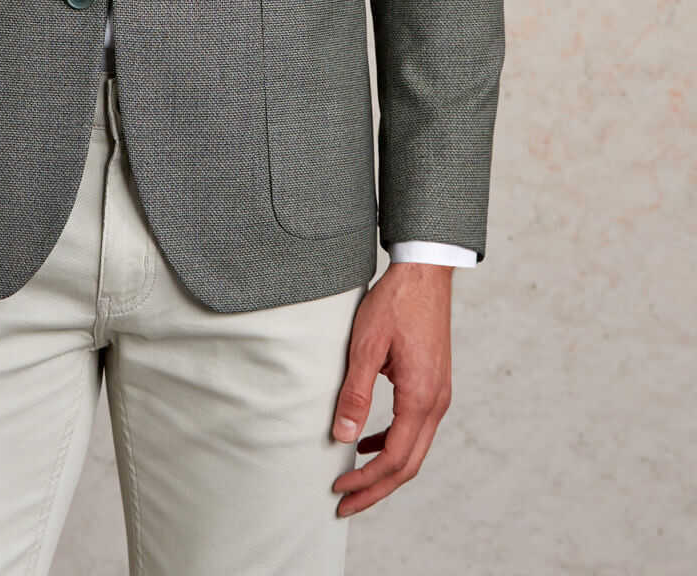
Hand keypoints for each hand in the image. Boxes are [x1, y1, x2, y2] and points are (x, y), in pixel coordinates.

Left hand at [329, 262, 452, 516]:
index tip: (338, 489)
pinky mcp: (434, 385)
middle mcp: (436, 403)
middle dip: (376, 489)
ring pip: (415, 450)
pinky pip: (416, 429)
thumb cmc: (396, 303)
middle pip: (409, 465)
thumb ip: (356, 393)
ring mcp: (439, 395)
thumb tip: (342, 437)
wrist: (425, 273)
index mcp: (421, 397)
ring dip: (385, 470)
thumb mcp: (366, 346)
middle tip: (344, 504)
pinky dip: (393, 444)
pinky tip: (369, 442)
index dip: (366, 481)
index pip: (395, 459)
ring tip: (353, 480)